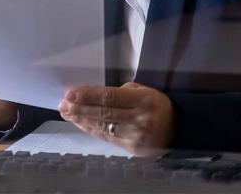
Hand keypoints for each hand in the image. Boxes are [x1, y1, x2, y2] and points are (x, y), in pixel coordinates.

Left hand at [57, 82, 174, 154]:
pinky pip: (107, 138)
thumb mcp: (143, 91)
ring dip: (82, 120)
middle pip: (104, 114)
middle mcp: (140, 119)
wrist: (178, 129)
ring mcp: (136, 136)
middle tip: (63, 104)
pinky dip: (92, 130)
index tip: (70, 94)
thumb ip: (120, 92)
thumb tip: (91, 94)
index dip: (88, 96)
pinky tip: (80, 123)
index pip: (110, 98)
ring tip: (67, 113)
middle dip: (80, 109)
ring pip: (103, 127)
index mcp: (144, 100)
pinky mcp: (132, 149)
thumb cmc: (156, 104)